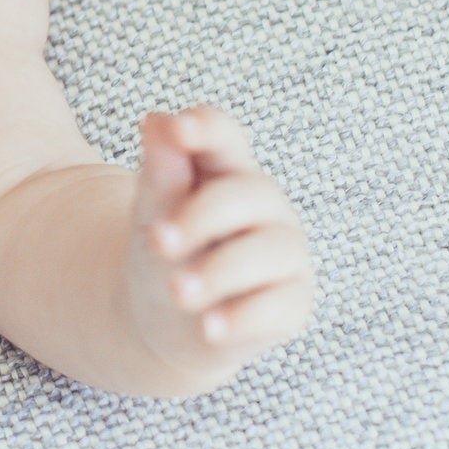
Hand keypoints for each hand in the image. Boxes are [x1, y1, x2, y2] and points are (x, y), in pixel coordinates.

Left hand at [124, 107, 313, 372]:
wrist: (169, 318)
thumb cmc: (166, 253)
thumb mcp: (154, 214)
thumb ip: (160, 173)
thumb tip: (157, 121)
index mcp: (228, 171)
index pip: (226, 138)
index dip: (206, 130)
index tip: (177, 129)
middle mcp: (267, 207)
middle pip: (244, 195)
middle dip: (199, 216)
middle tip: (157, 241)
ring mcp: (286, 255)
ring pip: (264, 252)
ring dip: (217, 271)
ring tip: (177, 290)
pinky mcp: (293, 304)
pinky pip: (275, 308)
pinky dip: (240, 318)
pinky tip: (209, 327)